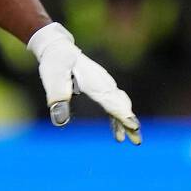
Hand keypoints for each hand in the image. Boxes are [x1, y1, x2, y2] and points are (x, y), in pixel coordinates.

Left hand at [27, 22, 140, 143]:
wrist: (58, 49)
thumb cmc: (55, 63)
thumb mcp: (53, 79)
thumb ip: (58, 98)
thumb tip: (60, 121)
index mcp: (95, 83)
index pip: (113, 102)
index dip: (124, 116)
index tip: (135, 127)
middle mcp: (104, 84)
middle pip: (122, 106)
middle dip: (130, 123)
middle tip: (137, 141)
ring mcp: (105, 85)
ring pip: (120, 105)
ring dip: (126, 122)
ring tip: (132, 140)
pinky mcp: (101, 87)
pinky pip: (113, 104)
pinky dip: (117, 117)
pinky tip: (117, 131)